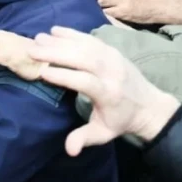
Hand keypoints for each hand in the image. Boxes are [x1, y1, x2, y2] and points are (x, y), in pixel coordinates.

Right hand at [25, 27, 181, 154]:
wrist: (149, 106)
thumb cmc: (120, 121)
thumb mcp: (103, 134)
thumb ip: (85, 139)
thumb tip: (70, 150)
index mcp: (108, 93)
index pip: (84, 81)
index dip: (63, 76)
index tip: (42, 72)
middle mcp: (111, 72)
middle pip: (83, 58)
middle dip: (56, 52)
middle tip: (31, 49)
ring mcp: (113, 58)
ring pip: (85, 45)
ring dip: (60, 41)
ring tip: (37, 38)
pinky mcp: (112, 50)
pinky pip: (91, 38)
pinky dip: (72, 33)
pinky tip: (54, 30)